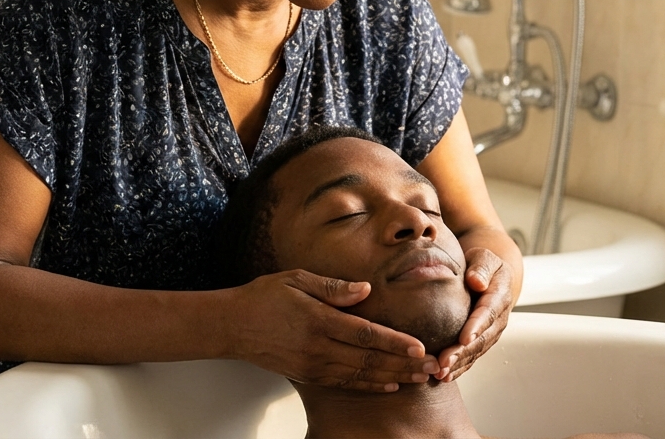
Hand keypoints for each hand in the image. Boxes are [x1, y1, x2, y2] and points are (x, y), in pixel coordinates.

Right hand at [226, 270, 440, 391]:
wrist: (232, 325)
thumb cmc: (265, 296)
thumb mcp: (297, 279)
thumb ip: (333, 287)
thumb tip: (366, 289)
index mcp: (318, 320)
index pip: (365, 334)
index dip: (394, 343)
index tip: (419, 347)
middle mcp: (317, 347)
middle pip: (369, 360)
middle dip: (403, 365)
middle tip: (432, 368)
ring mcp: (313, 365)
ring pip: (361, 375)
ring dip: (393, 377)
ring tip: (419, 379)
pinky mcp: (308, 375)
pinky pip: (345, 383)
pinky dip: (369, 385)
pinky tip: (389, 384)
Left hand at [434, 248, 513, 380]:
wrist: (488, 274)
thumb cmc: (481, 263)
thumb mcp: (483, 256)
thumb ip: (481, 267)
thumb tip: (476, 281)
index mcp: (499, 295)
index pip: (488, 312)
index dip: (477, 326)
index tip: (464, 338)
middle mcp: (498, 318)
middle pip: (482, 338)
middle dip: (463, 352)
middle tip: (444, 362)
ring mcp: (491, 331)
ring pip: (477, 351)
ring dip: (459, 364)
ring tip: (441, 374)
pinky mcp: (482, 340)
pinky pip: (472, 356)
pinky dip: (460, 367)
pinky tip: (445, 377)